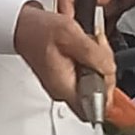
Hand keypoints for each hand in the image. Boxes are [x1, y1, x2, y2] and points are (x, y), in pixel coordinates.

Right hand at [14, 2, 115, 117]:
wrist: (24, 24)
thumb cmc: (39, 30)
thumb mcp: (70, 35)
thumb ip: (93, 55)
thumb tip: (109, 69)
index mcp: (63, 88)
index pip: (94, 110)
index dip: (107, 92)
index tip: (107, 70)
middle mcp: (64, 90)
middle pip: (99, 92)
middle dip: (105, 67)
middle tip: (99, 48)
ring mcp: (66, 82)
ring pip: (97, 79)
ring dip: (101, 59)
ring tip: (92, 41)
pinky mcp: (68, 73)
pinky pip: (89, 70)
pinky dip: (93, 56)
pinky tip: (88, 44)